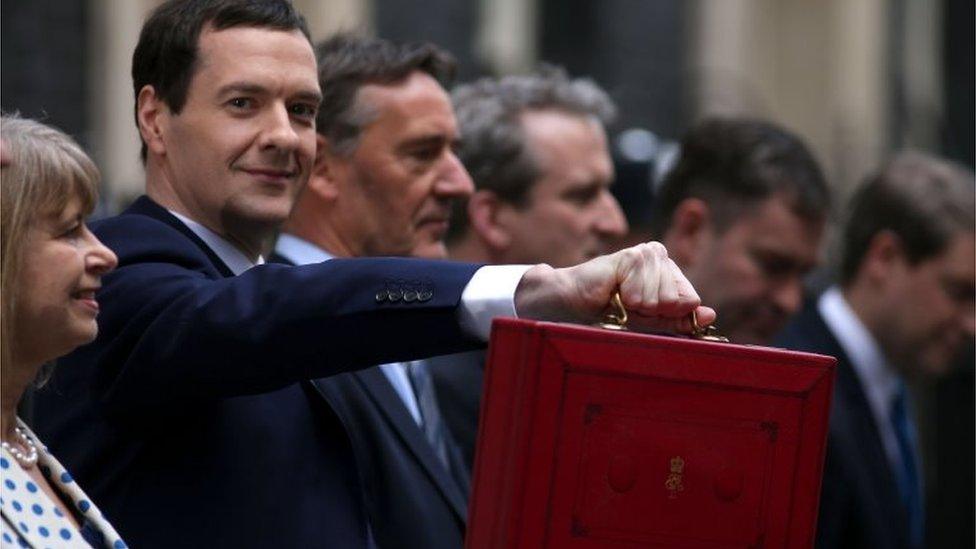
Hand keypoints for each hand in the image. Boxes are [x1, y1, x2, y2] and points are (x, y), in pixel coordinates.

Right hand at [513, 242, 716, 333]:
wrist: (570, 306)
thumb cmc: (607, 315)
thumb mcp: (648, 323)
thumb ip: (678, 319)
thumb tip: (710, 314)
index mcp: (669, 274)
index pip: (691, 300)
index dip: (668, 315)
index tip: (643, 314)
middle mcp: (661, 258)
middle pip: (681, 298)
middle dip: (653, 311)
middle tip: (627, 306)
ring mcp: (647, 253)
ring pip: (665, 295)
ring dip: (639, 306)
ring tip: (619, 299)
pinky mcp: (632, 254)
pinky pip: (645, 287)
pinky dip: (628, 297)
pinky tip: (613, 290)